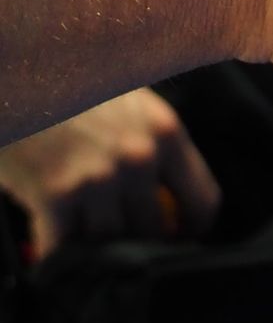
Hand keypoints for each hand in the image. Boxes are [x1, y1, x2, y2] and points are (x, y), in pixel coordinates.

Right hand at [0, 90, 219, 258]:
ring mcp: (98, 177)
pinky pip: (64, 245)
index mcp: (164, 131)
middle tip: (118, 237)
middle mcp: (139, 156)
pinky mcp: (56, 193)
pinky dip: (55, 252)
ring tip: (78, 230)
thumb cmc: (62, 84)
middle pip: (155, 229)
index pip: (203, 201)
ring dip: (92, 244)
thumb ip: (151, 142)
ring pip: (110, 241)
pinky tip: (50, 244)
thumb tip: (169, 196)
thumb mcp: (125, 99)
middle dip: (136, 238)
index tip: (177, 233)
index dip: (190, 226)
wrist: (7, 70)